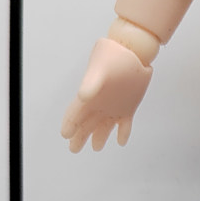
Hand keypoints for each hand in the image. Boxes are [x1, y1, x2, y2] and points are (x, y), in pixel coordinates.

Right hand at [61, 38, 152, 152]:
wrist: (134, 51)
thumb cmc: (113, 56)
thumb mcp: (99, 69)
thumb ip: (91, 83)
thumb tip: (83, 97)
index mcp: (90, 95)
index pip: (76, 113)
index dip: (70, 124)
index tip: (65, 135)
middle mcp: (99, 103)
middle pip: (86, 123)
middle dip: (80, 136)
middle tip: (74, 149)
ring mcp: (114, 106)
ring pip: (104, 126)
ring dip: (99, 137)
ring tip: (95, 148)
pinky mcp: (128, 107)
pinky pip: (125, 124)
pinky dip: (123, 133)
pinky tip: (121, 142)